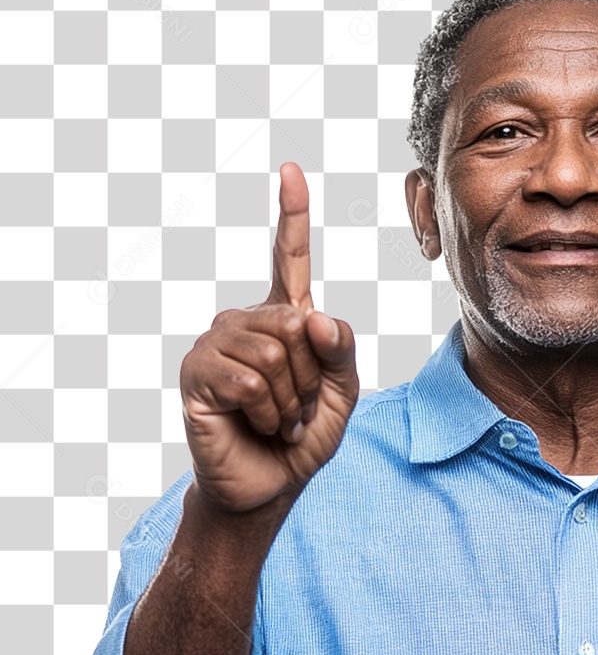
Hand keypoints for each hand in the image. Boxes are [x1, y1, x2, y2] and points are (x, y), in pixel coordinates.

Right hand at [179, 162, 359, 512]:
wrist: (269, 485)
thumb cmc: (302, 436)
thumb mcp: (342, 394)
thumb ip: (341, 352)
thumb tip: (312, 317)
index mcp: (284, 317)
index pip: (287, 257)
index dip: (291, 213)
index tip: (290, 169)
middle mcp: (246, 320)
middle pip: (298, 325)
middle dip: (312, 379)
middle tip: (296, 408)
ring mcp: (216, 343)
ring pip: (276, 354)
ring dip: (290, 401)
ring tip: (276, 419)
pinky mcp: (197, 373)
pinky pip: (251, 381)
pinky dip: (267, 413)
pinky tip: (256, 425)